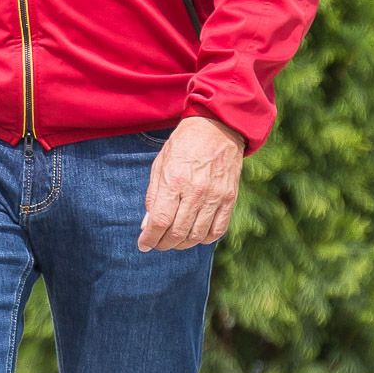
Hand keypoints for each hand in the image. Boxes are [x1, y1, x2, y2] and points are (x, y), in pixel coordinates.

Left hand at [137, 116, 244, 252]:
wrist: (216, 128)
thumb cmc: (183, 144)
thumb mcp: (160, 163)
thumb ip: (153, 195)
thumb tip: (148, 224)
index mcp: (174, 180)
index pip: (160, 221)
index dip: (150, 238)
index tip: (143, 244)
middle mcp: (195, 191)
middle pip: (178, 232)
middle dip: (163, 244)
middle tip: (157, 244)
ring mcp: (215, 196)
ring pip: (197, 236)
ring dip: (182, 245)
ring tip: (173, 241)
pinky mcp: (229, 199)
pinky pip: (217, 231)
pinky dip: (204, 239)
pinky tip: (194, 235)